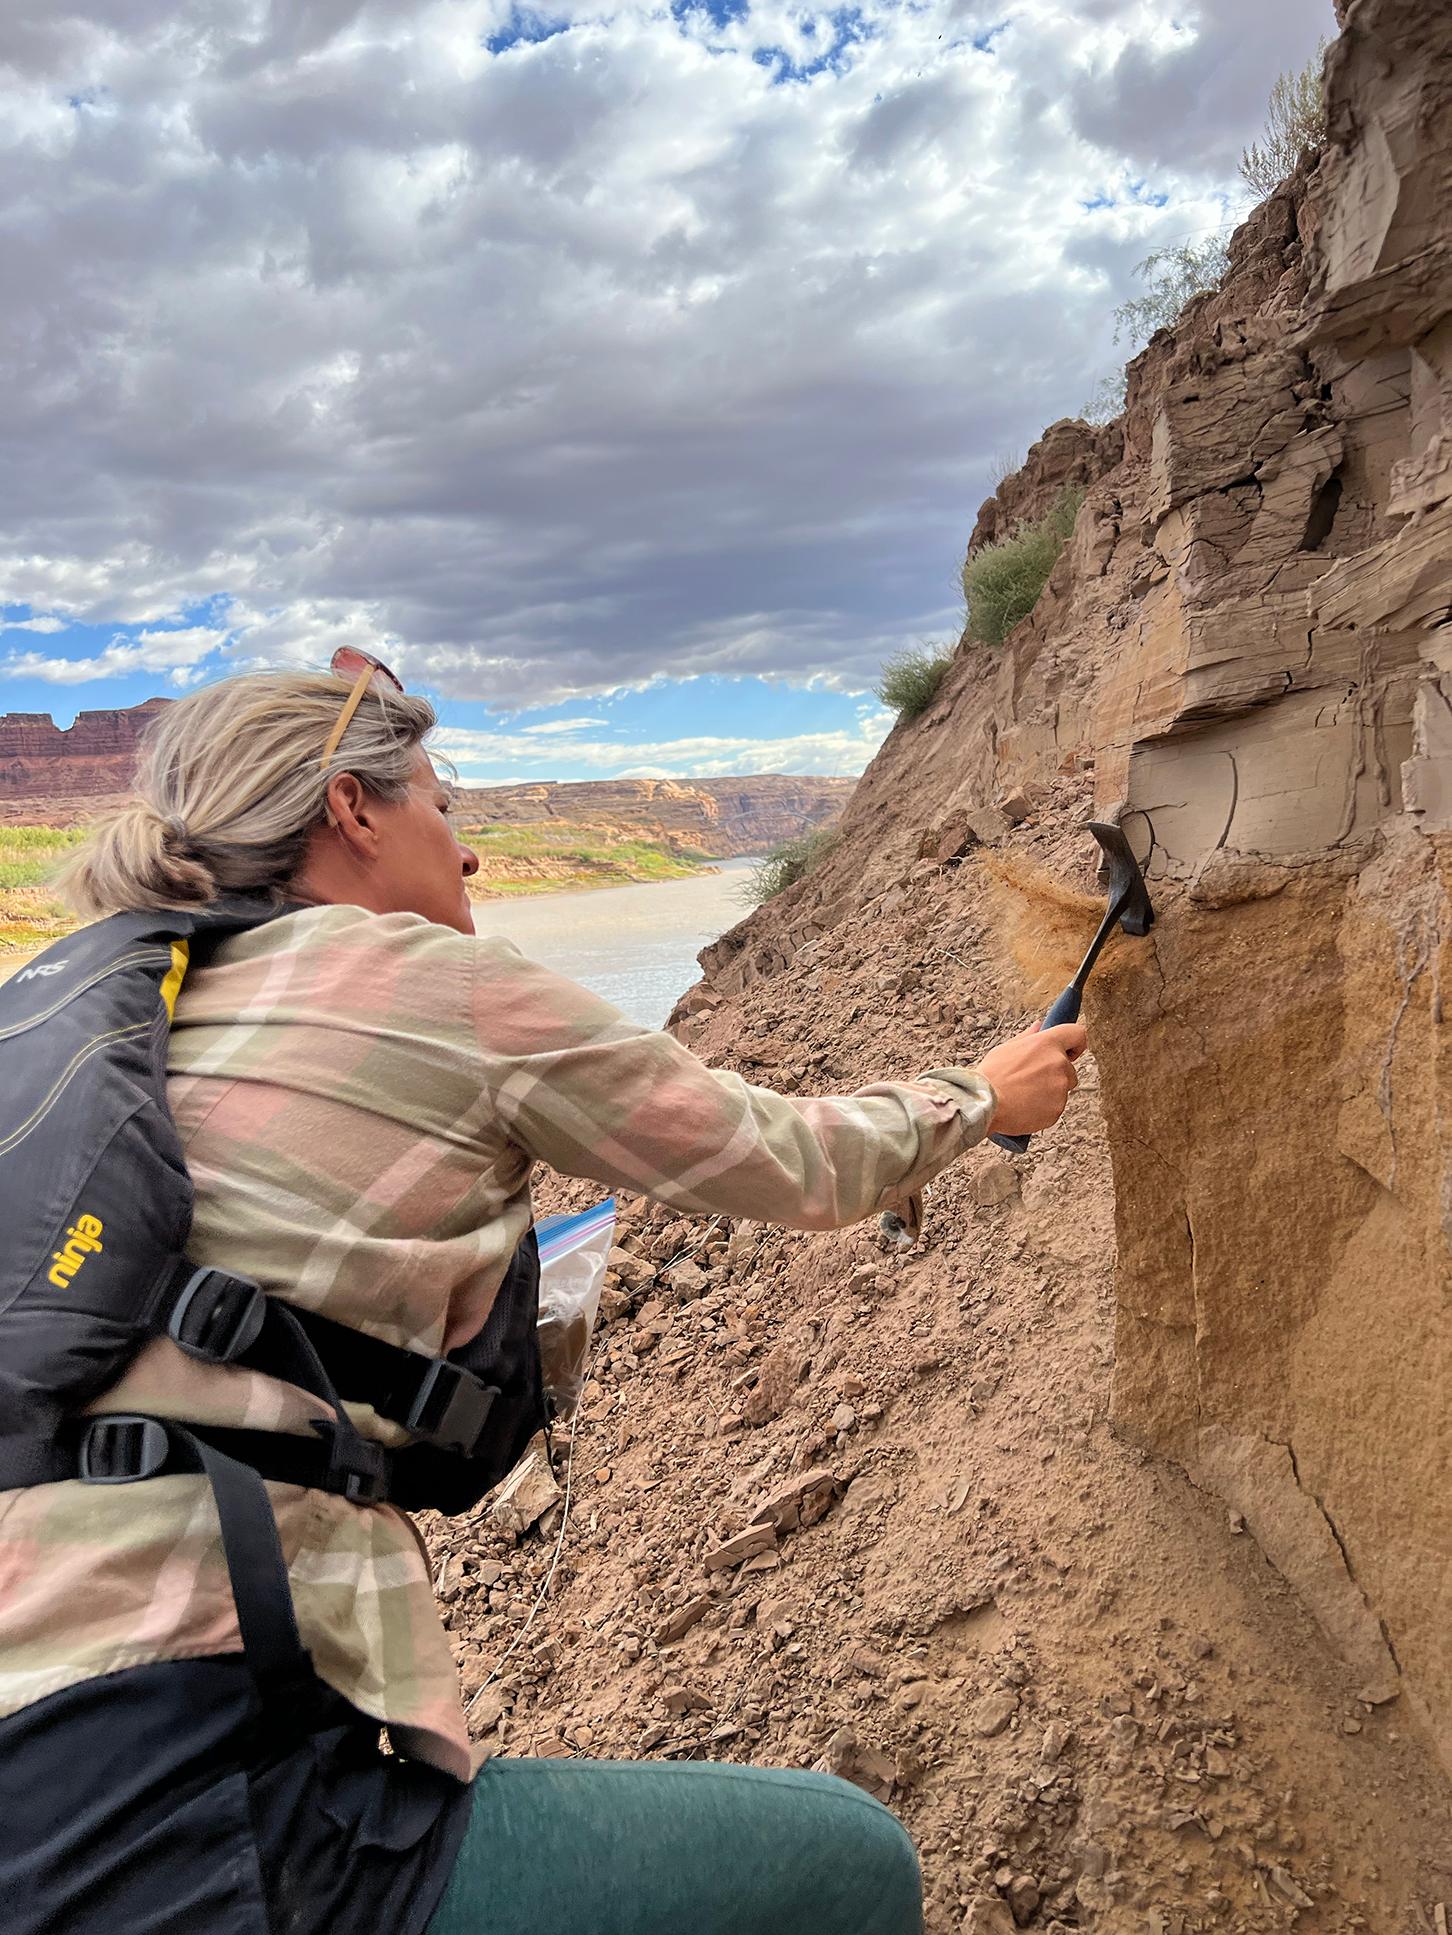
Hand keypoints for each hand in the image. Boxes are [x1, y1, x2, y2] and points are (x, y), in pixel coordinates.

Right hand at [979, 1023, 1086, 1137]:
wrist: (984, 1104)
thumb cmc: (992, 1076)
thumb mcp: (1007, 1048)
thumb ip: (1029, 1037)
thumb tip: (1039, 1026)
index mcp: (1047, 1044)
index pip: (1078, 1035)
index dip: (1076, 1044)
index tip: (1070, 1052)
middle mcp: (1058, 1063)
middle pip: (1070, 1069)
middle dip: (1055, 1075)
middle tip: (1031, 1081)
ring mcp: (1060, 1087)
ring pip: (1062, 1090)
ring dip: (1049, 1094)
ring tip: (1024, 1095)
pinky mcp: (1058, 1109)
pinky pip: (1055, 1108)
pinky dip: (1044, 1109)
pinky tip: (1026, 1107)